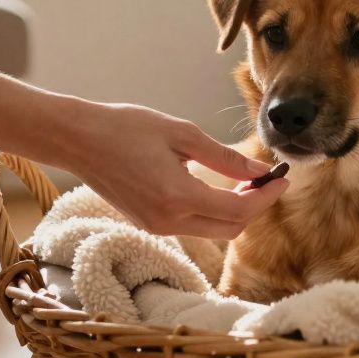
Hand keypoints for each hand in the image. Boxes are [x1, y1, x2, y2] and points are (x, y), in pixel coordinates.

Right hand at [60, 103, 286, 238]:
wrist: (76, 139)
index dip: (267, 197)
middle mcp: (168, 221)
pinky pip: (192, 225)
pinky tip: (218, 186)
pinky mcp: (148, 224)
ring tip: (247, 181)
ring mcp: (156, 226)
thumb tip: (260, 172)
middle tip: (268, 180)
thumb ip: (224, 158)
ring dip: (235, 210)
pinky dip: (212, 211)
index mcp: (178, 197)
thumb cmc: (125, 127)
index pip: (239, 211)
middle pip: (230, 229)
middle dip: (255, 207)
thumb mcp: (181, 134)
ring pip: (212, 230)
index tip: (282, 179)